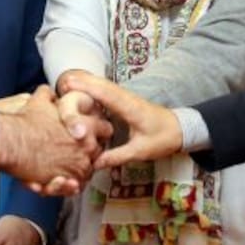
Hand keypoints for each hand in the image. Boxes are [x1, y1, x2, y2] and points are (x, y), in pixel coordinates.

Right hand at [0, 85, 93, 195]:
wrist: (11, 142)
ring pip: (87, 170)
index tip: (89, 132)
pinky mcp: (66, 181)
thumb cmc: (25, 123)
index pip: (106, 129)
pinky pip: (75, 186)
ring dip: (78, 168)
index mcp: (86, 126)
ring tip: (63, 164)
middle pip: (99, 151)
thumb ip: (49, 95)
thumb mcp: (39, 100)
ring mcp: (78, 165)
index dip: (96, 130)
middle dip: (88, 151)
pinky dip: (68, 184)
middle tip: (74, 149)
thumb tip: (48, 93)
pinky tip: (57, 177)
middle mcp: (86, 147)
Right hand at [63, 74, 182, 168]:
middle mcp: (127, 99)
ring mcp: (127, 98)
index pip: (106, 94)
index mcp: (130, 108)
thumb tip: (95, 164)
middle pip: (103, 85)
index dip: (88, 88)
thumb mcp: (141, 151)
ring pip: (105, 86)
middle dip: (84, 82)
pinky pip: (108, 91)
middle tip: (63, 80)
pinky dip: (95, 87)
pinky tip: (84, 88)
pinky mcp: (126, 101)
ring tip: (68, 81)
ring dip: (88, 82)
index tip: (70, 85)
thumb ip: (117, 156)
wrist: (181, 129)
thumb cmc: (163, 139)